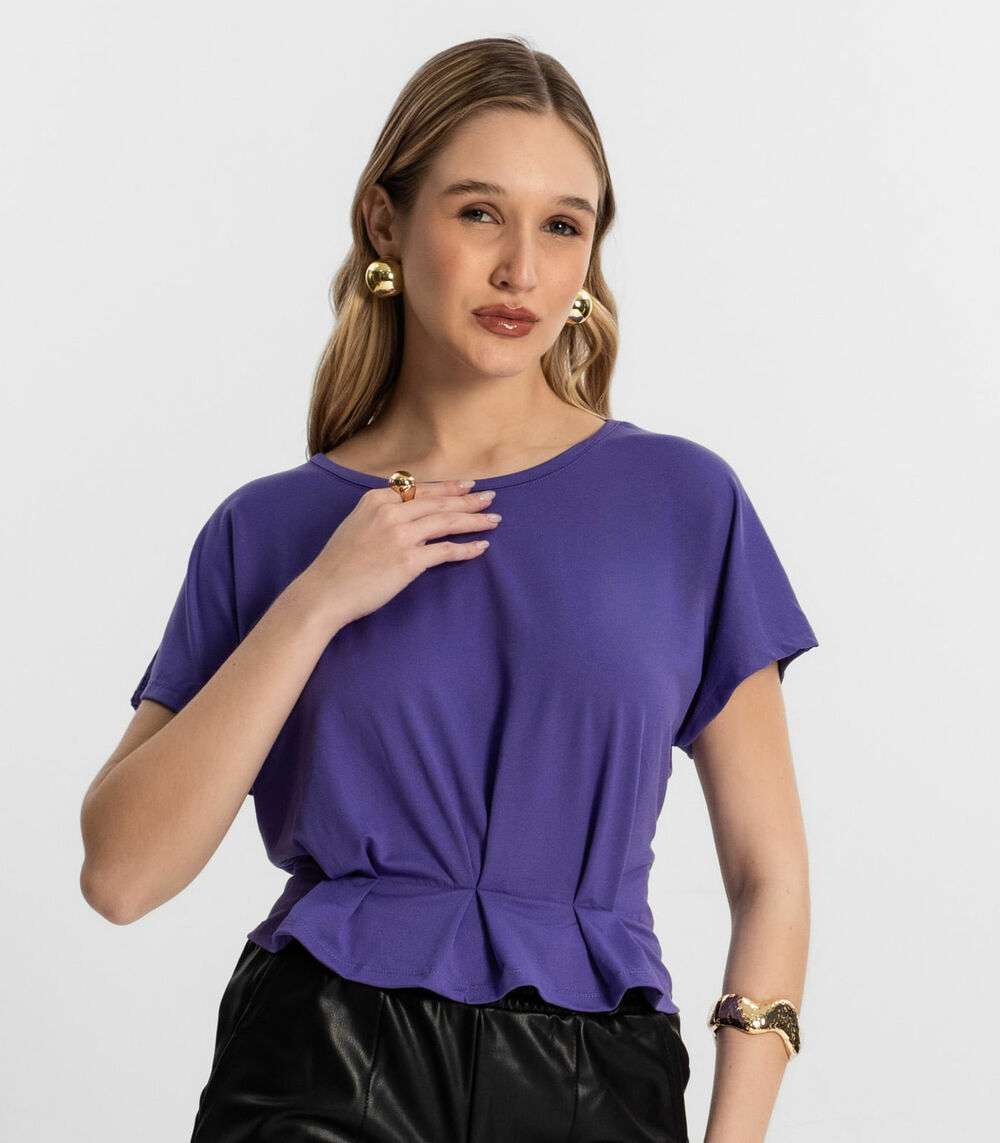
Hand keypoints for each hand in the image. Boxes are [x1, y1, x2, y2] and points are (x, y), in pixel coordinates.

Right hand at [305, 479, 500, 627]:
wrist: (324, 592)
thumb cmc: (338, 564)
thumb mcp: (356, 524)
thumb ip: (381, 512)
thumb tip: (408, 509)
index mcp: (376, 499)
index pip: (421, 489)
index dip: (448, 487)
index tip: (468, 485)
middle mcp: (390, 512)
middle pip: (439, 501)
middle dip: (469, 499)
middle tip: (491, 498)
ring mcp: (400, 535)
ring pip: (447, 521)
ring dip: (474, 519)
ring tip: (493, 519)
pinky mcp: (408, 561)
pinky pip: (445, 550)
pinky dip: (467, 548)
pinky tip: (481, 547)